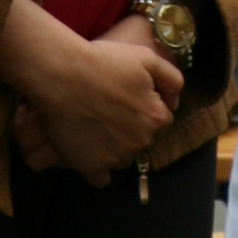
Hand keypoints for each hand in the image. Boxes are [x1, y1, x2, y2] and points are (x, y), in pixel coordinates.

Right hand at [1, 13, 182, 186]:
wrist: (61, 74)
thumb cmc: (103, 62)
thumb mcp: (146, 58)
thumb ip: (172, 79)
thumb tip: (175, 102)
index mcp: (157, 119)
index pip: (161, 119)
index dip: (145, 104)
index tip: (126, 94)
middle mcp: (140, 143)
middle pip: (142, 139)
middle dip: (132, 125)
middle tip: (109, 105)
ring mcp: (116, 158)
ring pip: (124, 157)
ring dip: (116, 146)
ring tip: (96, 121)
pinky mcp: (92, 167)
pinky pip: (102, 178)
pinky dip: (98, 167)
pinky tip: (90, 149)